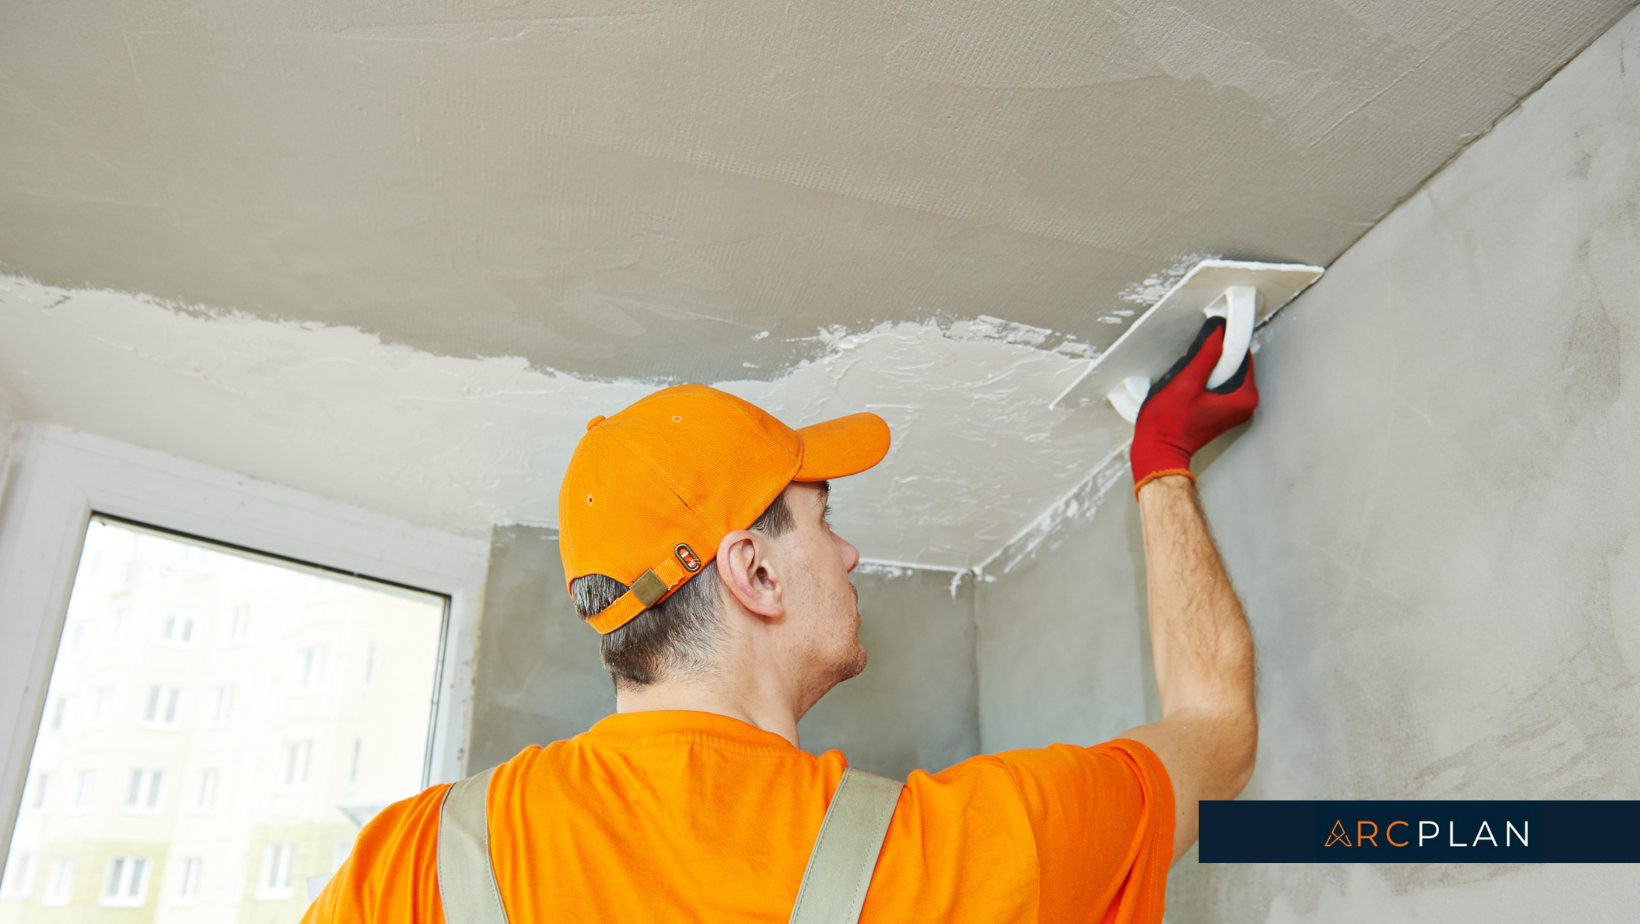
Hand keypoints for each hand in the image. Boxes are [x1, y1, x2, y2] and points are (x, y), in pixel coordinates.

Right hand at [1130, 318, 1257, 493]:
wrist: (1158, 449)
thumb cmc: (1169, 426)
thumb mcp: (1185, 383)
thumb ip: (1206, 355)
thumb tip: (1218, 333)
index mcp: (1244, 397)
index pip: (1242, 354)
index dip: (1224, 342)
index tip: (1211, 338)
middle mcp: (1244, 404)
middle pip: (1233, 363)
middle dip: (1212, 358)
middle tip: (1191, 371)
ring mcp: (1233, 408)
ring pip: (1223, 372)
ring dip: (1205, 369)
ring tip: (1186, 383)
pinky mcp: (1221, 409)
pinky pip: (1217, 383)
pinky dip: (1203, 380)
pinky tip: (1187, 389)